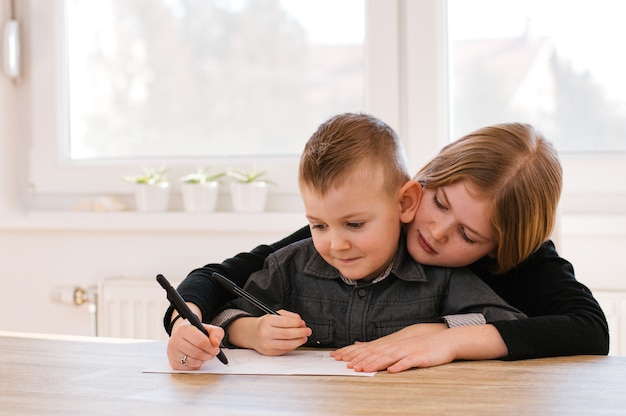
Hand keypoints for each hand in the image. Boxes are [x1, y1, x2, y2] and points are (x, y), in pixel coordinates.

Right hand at [166, 321, 224, 369]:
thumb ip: (216, 333)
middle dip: (208, 355)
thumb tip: (216, 343)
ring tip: (204, 355)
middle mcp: (175, 340)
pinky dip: (196, 365)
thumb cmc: (196, 333)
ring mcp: (173, 353)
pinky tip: (196, 359)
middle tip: (212, 353)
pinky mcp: (173, 363)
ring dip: (203, 360)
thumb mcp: (208, 329)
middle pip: (197, 353)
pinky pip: (189, 368)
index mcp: (184, 329)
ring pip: (193, 362)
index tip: (216, 348)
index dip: (211, 347)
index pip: (201, 341)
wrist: (183, 337)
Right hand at [229, 310, 311, 355]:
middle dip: (301, 333)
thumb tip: (301, 323)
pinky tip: (297, 342)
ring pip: (287, 344)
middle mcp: (266, 333)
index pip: (285, 322)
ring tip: (304, 337)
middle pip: (287, 334)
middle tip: (308, 331)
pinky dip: (293, 346)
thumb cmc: (266, 324)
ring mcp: (267, 344)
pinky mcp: (270, 352)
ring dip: (299, 341)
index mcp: (267, 321)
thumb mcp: (275, 315)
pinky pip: (285, 350)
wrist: (253, 334)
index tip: (303, 323)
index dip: (296, 323)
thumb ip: (290, 317)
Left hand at [331, 324, 506, 372]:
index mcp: (391, 345)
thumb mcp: (398, 345)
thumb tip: (360, 347)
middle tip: (346, 366)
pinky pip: (408, 362)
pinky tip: (391, 370)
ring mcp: (408, 351)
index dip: (354, 355)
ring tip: (363, 369)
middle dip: (360, 360)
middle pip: (375, 354)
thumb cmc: (420, 346)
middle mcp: (397, 347)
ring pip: (389, 358)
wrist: (444, 341)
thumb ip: (380, 348)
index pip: (369, 350)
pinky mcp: (420, 357)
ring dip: (375, 363)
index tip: (340, 359)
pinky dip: (399, 366)